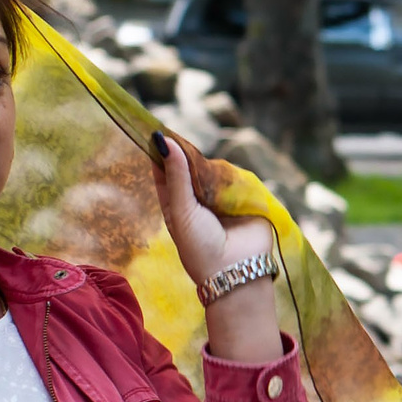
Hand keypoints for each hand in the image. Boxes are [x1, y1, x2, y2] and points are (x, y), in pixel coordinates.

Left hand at [152, 134, 280, 362]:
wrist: (236, 271)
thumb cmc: (200, 247)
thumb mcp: (182, 210)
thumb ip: (176, 176)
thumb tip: (164, 140)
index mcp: (176, 204)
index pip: (165, 170)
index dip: (161, 152)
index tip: (156, 130)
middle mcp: (198, 199)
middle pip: (191, 166)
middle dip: (188, 154)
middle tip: (181, 138)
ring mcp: (222, 198)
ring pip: (214, 170)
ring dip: (212, 166)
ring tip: (205, 167)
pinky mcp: (245, 199)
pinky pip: (238, 178)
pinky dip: (233, 174)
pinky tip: (227, 174)